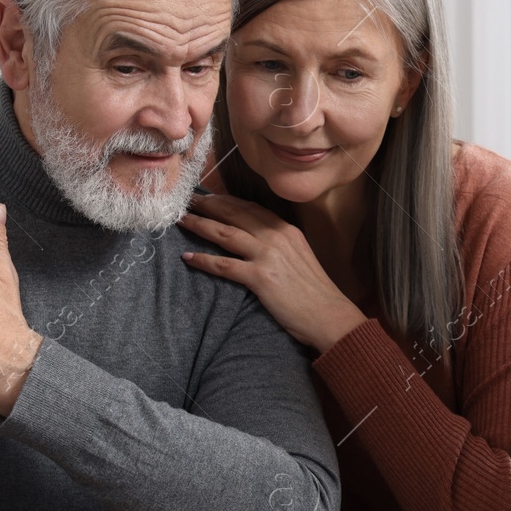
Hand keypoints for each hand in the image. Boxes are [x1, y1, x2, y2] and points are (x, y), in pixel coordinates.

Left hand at [178, 194, 365, 352]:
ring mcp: (267, 255)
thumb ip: (280, 243)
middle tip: (188, 201)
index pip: (250, 207)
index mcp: (286, 230)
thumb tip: (257, 240)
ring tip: (182, 221)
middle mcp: (276, 236)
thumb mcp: (300, 256)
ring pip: (225, 233)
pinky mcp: (260, 277)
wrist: (329, 314)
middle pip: (234, 214)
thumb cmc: (315, 291)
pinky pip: (224, 265)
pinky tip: (187, 257)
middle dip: (208, 205)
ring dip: (200, 225)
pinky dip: (204, 260)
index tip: (208, 196)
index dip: (226, 200)